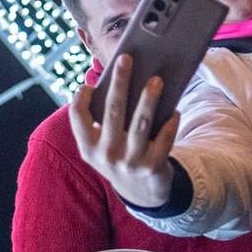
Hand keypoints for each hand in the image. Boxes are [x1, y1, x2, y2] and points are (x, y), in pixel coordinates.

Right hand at [69, 53, 180, 208]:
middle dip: (120, 82)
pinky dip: (170, 124)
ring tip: (156, 80)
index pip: (77, 116)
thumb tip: (117, 79)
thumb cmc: (119, 155)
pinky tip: (174, 110)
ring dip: (149, 99)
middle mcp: (106, 154)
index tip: (90, 83)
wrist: (140, 193)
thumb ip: (102, 120)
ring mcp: (130, 162)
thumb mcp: (102, 144)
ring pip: (140, 123)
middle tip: (126, 59)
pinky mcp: (152, 167)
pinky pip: (164, 140)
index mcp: (88, 146)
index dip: (81, 97)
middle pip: (113, 111)